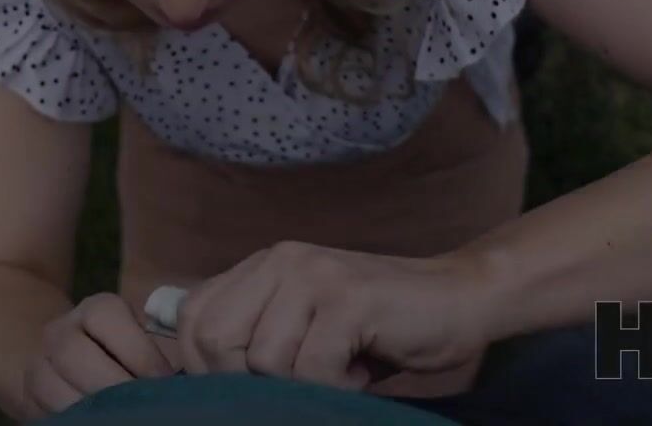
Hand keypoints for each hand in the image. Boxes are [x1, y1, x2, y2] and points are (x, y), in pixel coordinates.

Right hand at [23, 292, 176, 415]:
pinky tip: (99, 421)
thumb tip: (189, 375)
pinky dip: (73, 418)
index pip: (106, 317)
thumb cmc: (129, 359)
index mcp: (97, 310)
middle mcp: (62, 330)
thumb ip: (159, 352)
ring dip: (88, 407)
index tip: (163, 382)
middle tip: (142, 406)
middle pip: (73, 351)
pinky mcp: (30, 395)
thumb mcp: (144, 345)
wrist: (74, 368)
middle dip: (110, 384)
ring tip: (122, 418)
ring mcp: (40, 363)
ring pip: (50, 385)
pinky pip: (45, 409)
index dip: (138, 353)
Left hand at [171, 242, 493, 388]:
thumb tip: (199, 379)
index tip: (240, 391)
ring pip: (264, 360)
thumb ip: (257, 335)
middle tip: (296, 385)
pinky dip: (337, 386)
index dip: (202, 367)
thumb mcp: (305, 325)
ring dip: (302, 385)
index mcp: (264, 265)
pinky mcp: (348, 298)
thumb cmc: (378, 328)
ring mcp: (314, 275)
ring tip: (340, 369)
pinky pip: (312, 368)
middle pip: (215, 340)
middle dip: (245, 383)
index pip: (192, 317)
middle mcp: (281, 260)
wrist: (460, 298)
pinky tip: (362, 369)